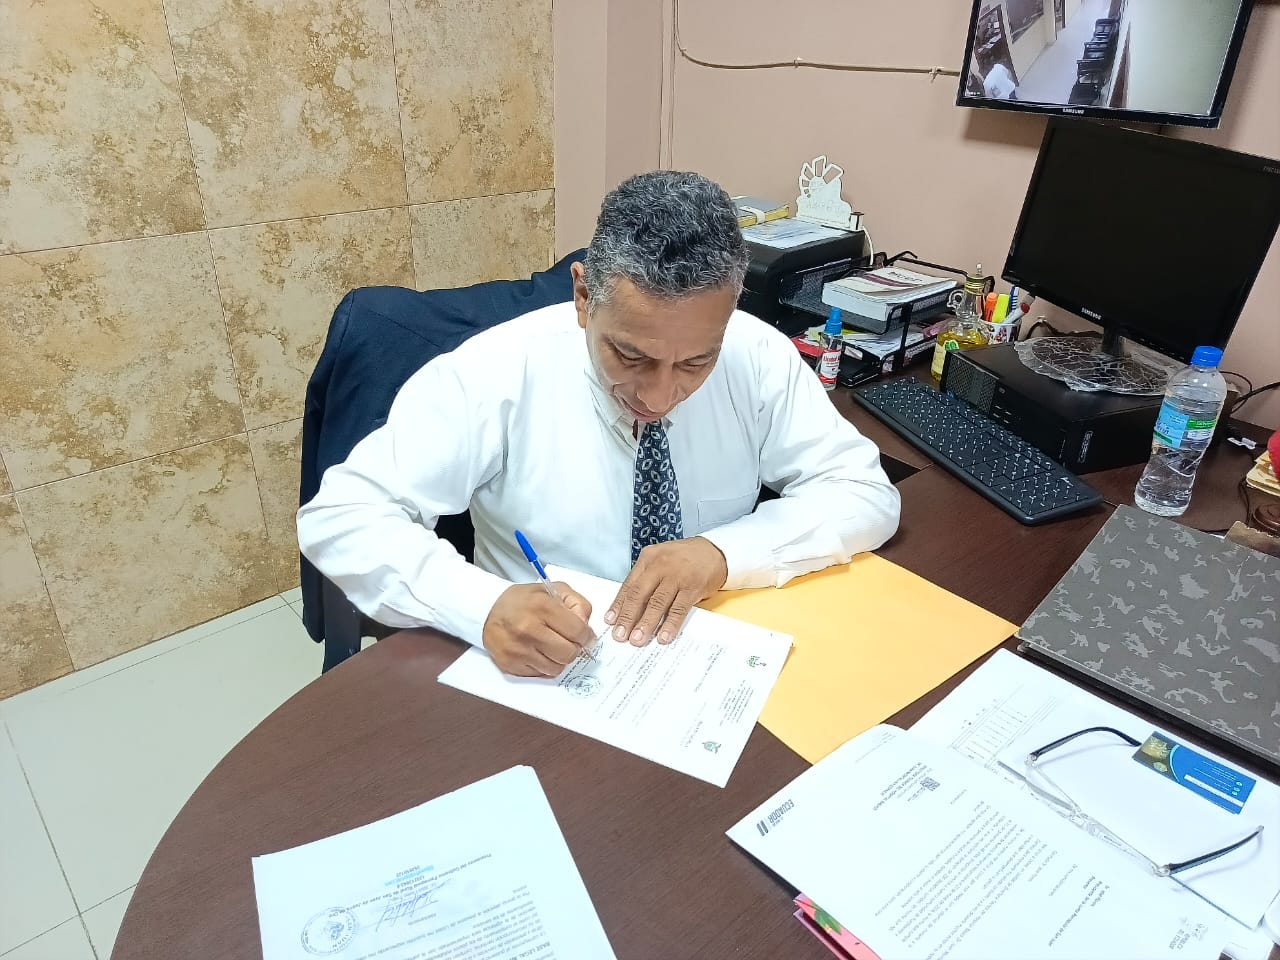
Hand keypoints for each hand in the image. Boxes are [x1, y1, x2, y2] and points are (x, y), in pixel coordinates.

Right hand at [482, 583, 594, 676]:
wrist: (487, 610)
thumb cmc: (524, 601)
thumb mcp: (553, 590)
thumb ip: (577, 604)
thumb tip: (587, 629)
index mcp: (541, 606)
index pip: (578, 631)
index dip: (586, 635)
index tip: (584, 635)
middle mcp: (528, 629)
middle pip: (569, 654)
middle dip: (573, 648)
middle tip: (567, 641)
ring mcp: (517, 649)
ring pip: (556, 668)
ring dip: (558, 659)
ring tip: (550, 646)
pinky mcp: (509, 664)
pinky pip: (539, 674)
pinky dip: (543, 665)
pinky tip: (536, 652)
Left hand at [605, 538, 727, 646]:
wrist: (715, 551)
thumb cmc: (684, 559)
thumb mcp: (661, 561)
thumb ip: (646, 579)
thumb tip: (629, 608)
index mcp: (648, 559)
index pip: (629, 585)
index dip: (618, 605)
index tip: (610, 622)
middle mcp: (660, 566)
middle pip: (639, 594)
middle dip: (628, 617)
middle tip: (620, 636)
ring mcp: (677, 576)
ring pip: (657, 602)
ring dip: (646, 623)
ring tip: (638, 640)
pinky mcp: (693, 586)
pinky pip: (679, 608)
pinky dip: (670, 624)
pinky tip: (663, 636)